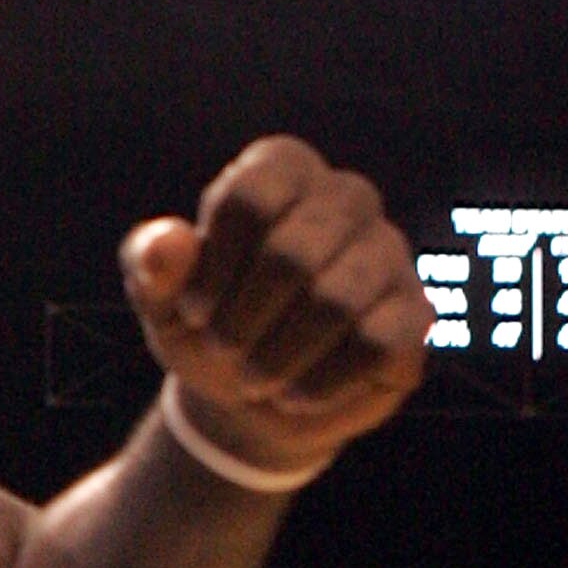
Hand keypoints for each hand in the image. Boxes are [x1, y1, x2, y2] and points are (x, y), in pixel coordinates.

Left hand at [122, 137, 429, 476]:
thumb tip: (168, 242)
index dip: (214, 266)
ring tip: (253, 379)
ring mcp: (390, 253)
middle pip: (292, 254)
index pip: (251, 196)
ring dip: (277, 357)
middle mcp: (347, 198)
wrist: (246, 396)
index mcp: (283, 170)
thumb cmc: (205, 324)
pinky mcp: (414, 313)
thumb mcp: (162, 297)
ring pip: (337, 303)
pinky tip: (294, 394)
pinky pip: (376, 345)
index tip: (194, 310)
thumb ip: (152, 264)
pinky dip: (320, 383)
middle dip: (241, 321)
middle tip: (221, 350)